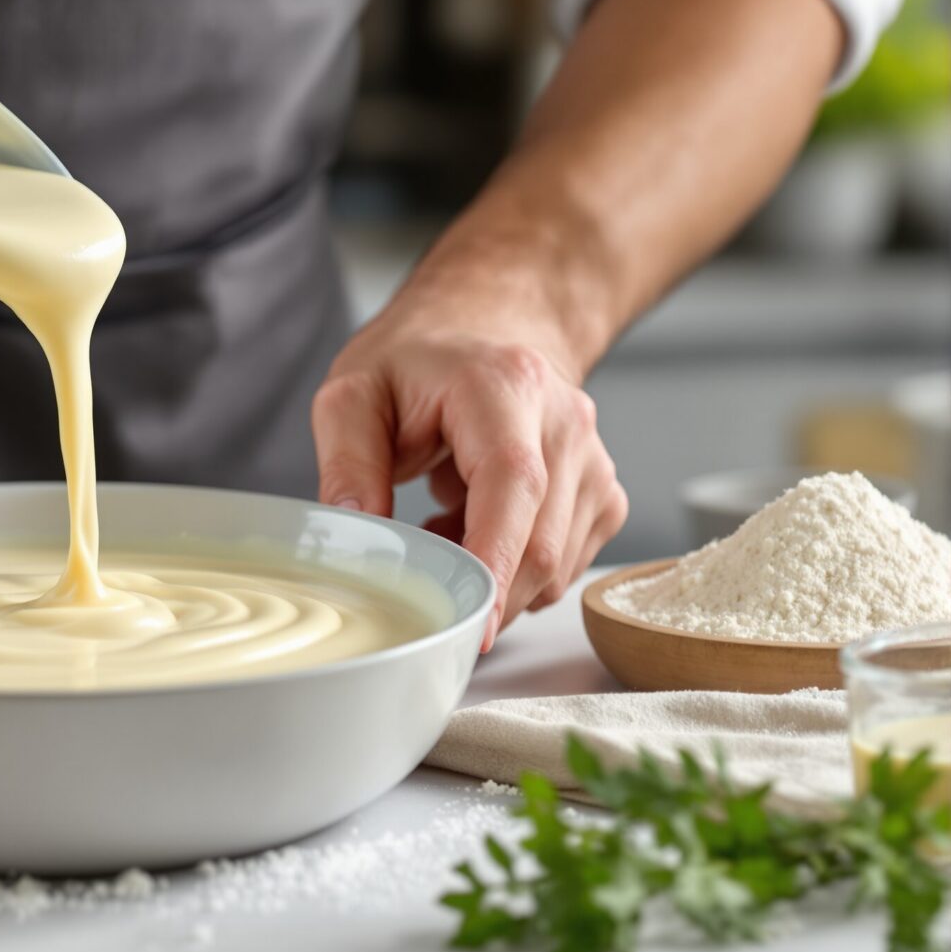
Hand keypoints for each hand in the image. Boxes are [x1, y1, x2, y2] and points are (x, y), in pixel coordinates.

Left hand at [311, 284, 627, 651]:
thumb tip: (355, 534)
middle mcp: (566, 423)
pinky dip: (514, 570)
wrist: (487, 326)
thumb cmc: (418, 361)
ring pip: (556, 567)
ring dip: (492, 576)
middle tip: (419, 581)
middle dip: (482, 592)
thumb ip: (347, 462)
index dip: (495, 562)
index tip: (471, 624)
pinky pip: (564, 565)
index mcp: (506, 388)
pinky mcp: (602, 493)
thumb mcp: (354, 394)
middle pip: (542, 544)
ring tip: (440, 525)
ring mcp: (594, 460)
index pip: (514, 486)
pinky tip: (473, 526)